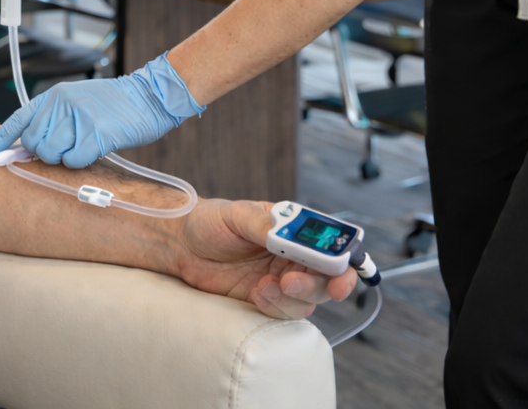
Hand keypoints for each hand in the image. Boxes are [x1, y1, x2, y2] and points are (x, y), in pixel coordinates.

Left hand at [0, 53, 203, 166]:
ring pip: (51, 154)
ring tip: (84, 144)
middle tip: (67, 147)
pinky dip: (82, 161)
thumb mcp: (77, 102)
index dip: (1, 138)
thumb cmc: (114, 105)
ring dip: (65, 157)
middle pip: (33, 143)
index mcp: (54, 96)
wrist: (149, 98)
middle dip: (45, 153)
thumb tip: (30, 146)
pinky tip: (95, 149)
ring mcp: (78, 117)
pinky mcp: (96, 133)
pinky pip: (74, 161)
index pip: (19, 119)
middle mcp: (61, 104)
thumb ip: (54, 119)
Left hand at [178, 199, 357, 318]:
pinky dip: (275, 307)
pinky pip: (285, 312)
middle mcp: (295, 258)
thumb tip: (287, 236)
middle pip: (329, 279)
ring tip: (264, 286)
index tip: (341, 272)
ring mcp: (282, 280)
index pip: (332, 246)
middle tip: (291, 283)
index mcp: (295, 231)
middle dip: (319, 286)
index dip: (345, 260)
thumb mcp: (237, 215)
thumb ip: (264, 225)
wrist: (182, 245)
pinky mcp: (266, 300)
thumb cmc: (211, 222)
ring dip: (292, 298)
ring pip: (309, 300)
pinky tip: (257, 294)